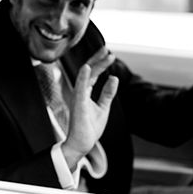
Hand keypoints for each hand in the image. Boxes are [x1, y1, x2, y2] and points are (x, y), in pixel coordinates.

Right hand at [61, 47, 118, 169]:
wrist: (82, 144)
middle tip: (107, 49)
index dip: (101, 63)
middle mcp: (80, 92)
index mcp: (85, 92)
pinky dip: (83, 76)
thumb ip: (107, 93)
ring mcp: (78, 97)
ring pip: (86, 75)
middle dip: (98, 59)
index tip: (110, 54)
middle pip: (89, 70)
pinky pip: (80, 88)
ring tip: (105, 54)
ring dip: (95, 63)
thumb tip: (114, 78)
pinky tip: (88, 67)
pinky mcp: (78, 104)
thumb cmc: (89, 128)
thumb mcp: (103, 107)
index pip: (93, 73)